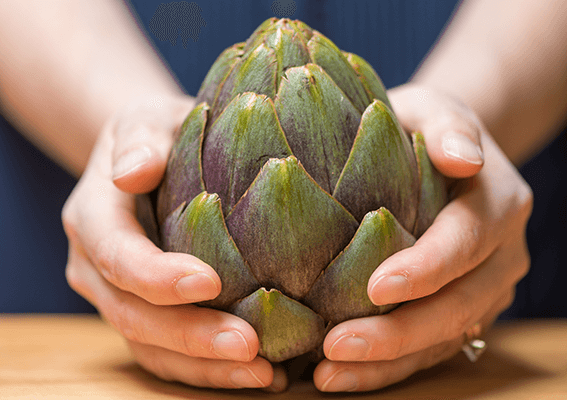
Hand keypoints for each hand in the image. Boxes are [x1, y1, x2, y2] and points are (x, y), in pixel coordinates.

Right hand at [62, 94, 285, 390]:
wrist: (148, 159)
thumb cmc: (157, 133)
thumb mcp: (147, 119)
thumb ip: (140, 141)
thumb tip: (133, 171)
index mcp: (93, 218)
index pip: (118, 255)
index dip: (156, 276)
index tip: (210, 282)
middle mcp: (97, 268)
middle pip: (134, 316)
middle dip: (190, 336)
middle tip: (250, 347)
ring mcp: (119, 297)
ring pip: (152, 347)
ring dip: (204, 366)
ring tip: (264, 374)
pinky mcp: (147, 314)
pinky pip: (169, 353)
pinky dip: (208, 369)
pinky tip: (260, 372)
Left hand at [313, 84, 532, 391]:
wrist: (442, 153)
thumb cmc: (422, 126)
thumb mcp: (435, 108)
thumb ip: (449, 126)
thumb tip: (462, 158)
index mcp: (498, 204)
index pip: (466, 241)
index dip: (428, 268)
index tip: (375, 286)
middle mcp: (501, 255)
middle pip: (458, 305)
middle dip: (399, 333)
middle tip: (336, 348)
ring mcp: (483, 288)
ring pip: (444, 339)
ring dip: (388, 363)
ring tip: (328, 375)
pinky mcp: (461, 310)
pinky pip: (431, 348)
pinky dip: (389, 366)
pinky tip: (342, 373)